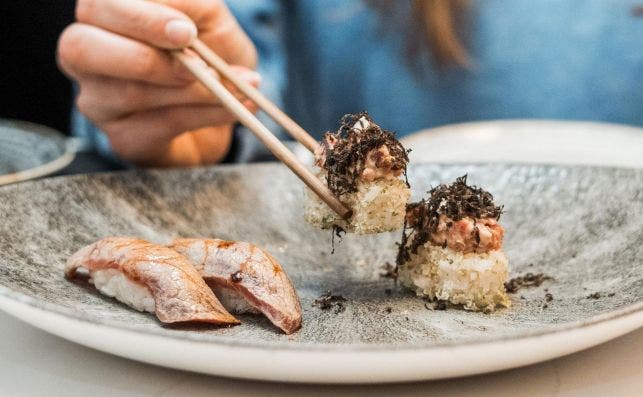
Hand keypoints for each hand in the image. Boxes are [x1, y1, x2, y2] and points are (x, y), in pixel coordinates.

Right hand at [57, 0, 258, 165]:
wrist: (223, 102)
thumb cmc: (208, 51)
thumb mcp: (208, 18)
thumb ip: (192, 8)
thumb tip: (181, 26)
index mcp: (102, 14)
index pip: (98, 6)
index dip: (141, 18)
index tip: (186, 31)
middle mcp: (85, 54)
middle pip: (82, 49)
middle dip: (146, 58)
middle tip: (196, 65)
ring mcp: (97, 100)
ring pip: (132, 93)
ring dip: (194, 90)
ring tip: (234, 87)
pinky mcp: (123, 138)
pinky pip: (161, 125)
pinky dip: (206, 114)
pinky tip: (234, 107)